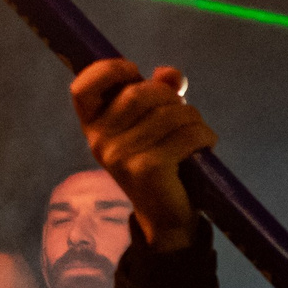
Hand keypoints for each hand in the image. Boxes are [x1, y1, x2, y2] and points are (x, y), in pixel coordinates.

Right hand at [68, 58, 216, 250]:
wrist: (165, 216)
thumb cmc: (159, 160)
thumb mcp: (153, 122)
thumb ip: (159, 91)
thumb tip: (169, 74)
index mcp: (94, 126)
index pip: (82, 88)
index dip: (108, 70)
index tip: (134, 72)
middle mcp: (100, 141)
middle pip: (139, 92)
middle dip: (171, 98)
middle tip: (183, 115)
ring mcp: (121, 156)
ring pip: (170, 113)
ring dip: (194, 119)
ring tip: (197, 134)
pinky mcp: (147, 168)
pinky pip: (186, 134)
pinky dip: (204, 136)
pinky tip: (205, 146)